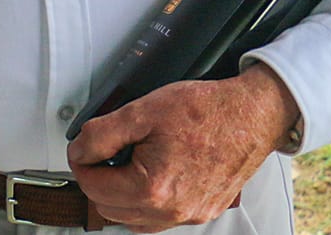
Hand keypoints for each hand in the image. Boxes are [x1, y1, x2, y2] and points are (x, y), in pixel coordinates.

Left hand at [68, 64, 299, 231]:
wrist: (251, 116)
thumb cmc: (206, 111)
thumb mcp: (141, 111)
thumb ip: (101, 134)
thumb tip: (79, 150)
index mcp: (154, 188)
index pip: (92, 187)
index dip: (81, 161)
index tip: (84, 147)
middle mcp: (173, 210)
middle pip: (108, 208)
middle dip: (97, 179)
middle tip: (102, 153)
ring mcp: (189, 215)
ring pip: (132, 219)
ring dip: (119, 195)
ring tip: (124, 164)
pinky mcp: (202, 212)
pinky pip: (159, 220)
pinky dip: (144, 203)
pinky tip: (147, 177)